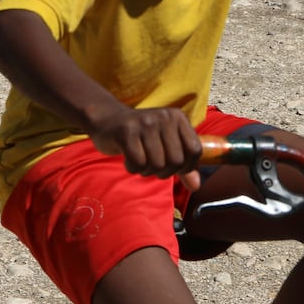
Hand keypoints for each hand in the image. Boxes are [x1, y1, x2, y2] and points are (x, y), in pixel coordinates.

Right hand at [87, 106, 202, 190]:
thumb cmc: (141, 136)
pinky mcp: (126, 131)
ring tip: (140, 161)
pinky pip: (138, 163)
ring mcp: (145, 123)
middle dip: (164, 172)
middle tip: (152, 165)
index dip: (187, 167)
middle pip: (176, 161)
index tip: (174, 168)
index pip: (195, 150)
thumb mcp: (166, 145)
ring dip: (147, 171)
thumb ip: (182, 166)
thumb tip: (196, 186)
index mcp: (177, 117)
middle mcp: (164, 117)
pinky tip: (129, 160)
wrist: (107, 120)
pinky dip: (133, 168)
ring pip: (157, 164)